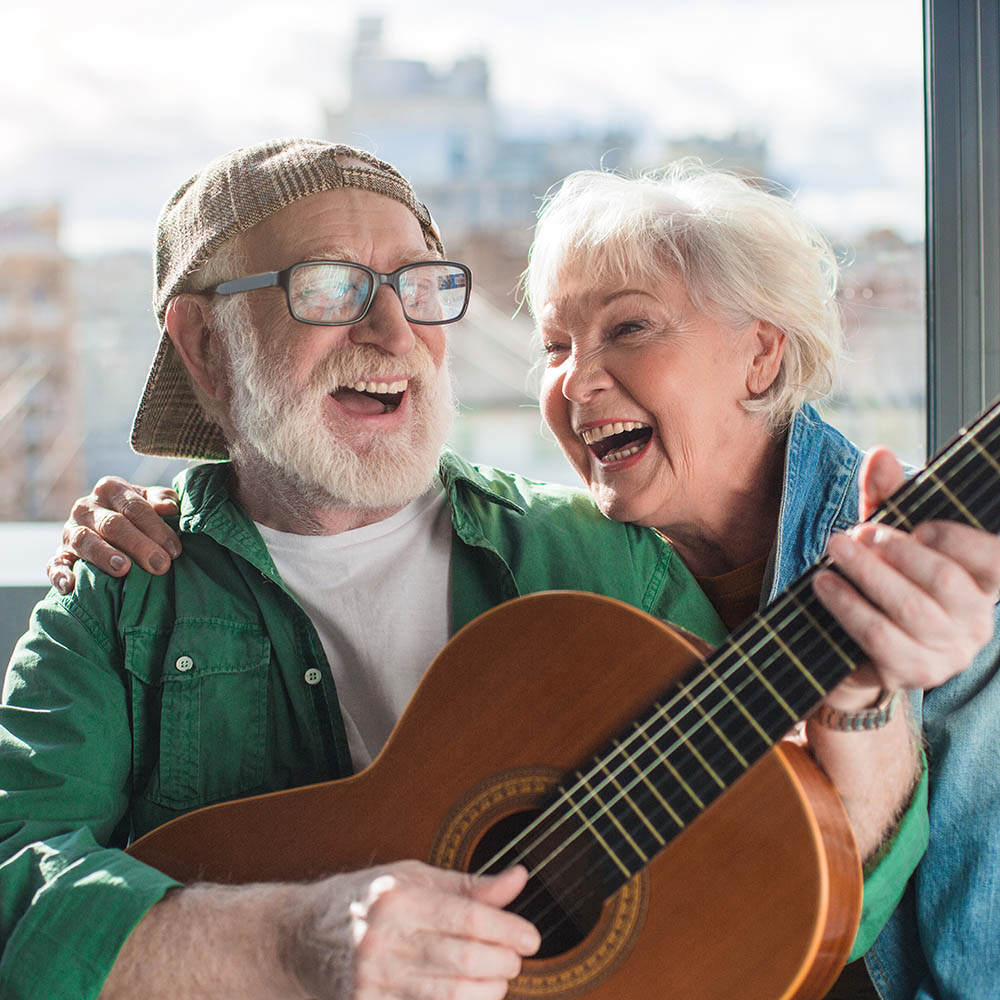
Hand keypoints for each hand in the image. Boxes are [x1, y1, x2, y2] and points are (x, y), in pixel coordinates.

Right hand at [47, 477, 181, 593]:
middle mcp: (86, 507)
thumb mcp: (149, 502)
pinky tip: (70, 586)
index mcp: (110, 489)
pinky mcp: (59, 554)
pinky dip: (60, 575)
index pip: (134, 507)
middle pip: (113, 524)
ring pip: (85, 541)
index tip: (174, 550)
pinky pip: (55, 565)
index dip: (156, 528)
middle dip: (139, 545)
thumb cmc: (136, 515)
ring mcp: (70, 531)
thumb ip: (161, 500)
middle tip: (160, 565)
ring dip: (104, 555)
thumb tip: (170, 507)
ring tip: (123, 569)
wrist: (104, 530)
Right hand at [286, 861, 539, 999]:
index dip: (507, 929)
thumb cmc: (364, 900)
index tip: (532, 937)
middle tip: (515, 959)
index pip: (466, 916)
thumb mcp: (412, 877)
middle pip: (462, 959)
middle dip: (502, 963)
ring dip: (486, 991)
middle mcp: (383, 939)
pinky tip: (470, 996)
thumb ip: (468, 884)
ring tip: (497, 979)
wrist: (299, 938)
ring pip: (449, 996)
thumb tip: (519, 879)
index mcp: (398, 898)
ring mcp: (372, 981)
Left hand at [813, 448, 999, 707]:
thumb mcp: (887, 535)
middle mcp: (977, 620)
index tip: (921, 525)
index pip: (997, 560)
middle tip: (856, 533)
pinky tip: (823, 584)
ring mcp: (949, 652)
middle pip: (945, 579)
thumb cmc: (883, 582)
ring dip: (867, 573)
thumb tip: (879, 454)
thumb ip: (888, 497)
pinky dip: (848, 605)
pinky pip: (879, 636)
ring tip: (834, 549)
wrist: (854, 649)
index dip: (962, 541)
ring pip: (910, 608)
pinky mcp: (913, 673)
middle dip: (896, 550)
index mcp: (984, 582)